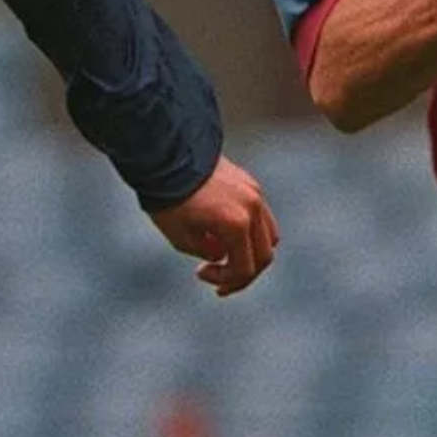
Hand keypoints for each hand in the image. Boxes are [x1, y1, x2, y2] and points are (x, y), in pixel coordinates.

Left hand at [150, 153, 278, 297]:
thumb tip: (223, 255)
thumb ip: (209, 254)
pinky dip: (250, 231)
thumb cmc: (169, 199)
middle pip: (264, 256)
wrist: (167, 155)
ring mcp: (255, 193)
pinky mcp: (250, 182)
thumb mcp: (182, 239)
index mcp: (236, 224)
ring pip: (269, 236)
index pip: (244, 268)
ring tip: (226, 255)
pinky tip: (225, 232)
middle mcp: (252, 208)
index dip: (226, 281)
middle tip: (219, 279)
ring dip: (251, 252)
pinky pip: (261, 216)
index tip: (201, 274)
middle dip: (242, 273)